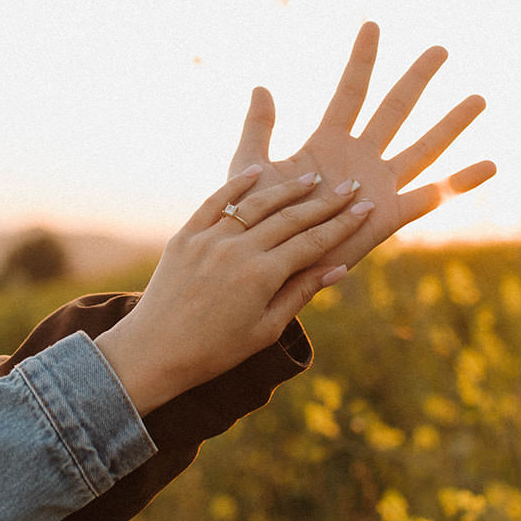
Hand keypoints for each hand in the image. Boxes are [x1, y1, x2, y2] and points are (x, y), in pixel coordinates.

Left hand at [95, 167, 374, 413]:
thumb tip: (338, 268)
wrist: (154, 350)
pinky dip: (237, 185)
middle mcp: (237, 251)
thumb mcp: (265, 328)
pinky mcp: (185, 236)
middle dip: (325, 203)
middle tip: (350, 188)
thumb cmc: (215, 350)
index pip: (313, 242)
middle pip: (291, 218)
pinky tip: (258, 171)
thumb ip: (300, 293)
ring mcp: (208, 240)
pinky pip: (215, 202)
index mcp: (261, 276)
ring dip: (288, 190)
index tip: (365, 209)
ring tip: (312, 179)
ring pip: (256, 204)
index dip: (343, 225)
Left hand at [227, 20, 495, 271]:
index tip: (372, 25)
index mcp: (326, 143)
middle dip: (417, 79)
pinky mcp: (389, 216)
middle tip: (440, 49)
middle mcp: (359, 158)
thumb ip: (257, 129)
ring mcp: (378, 185)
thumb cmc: (253, 221)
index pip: (349, 92)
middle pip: (395, 109)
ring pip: (423, 146)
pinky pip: (431, 197)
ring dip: (451, 124)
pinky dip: (460, 182)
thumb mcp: (249, 169)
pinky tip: (491, 164)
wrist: (267, 266)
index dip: (361, 60)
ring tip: (479, 98)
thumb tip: (261, 87)